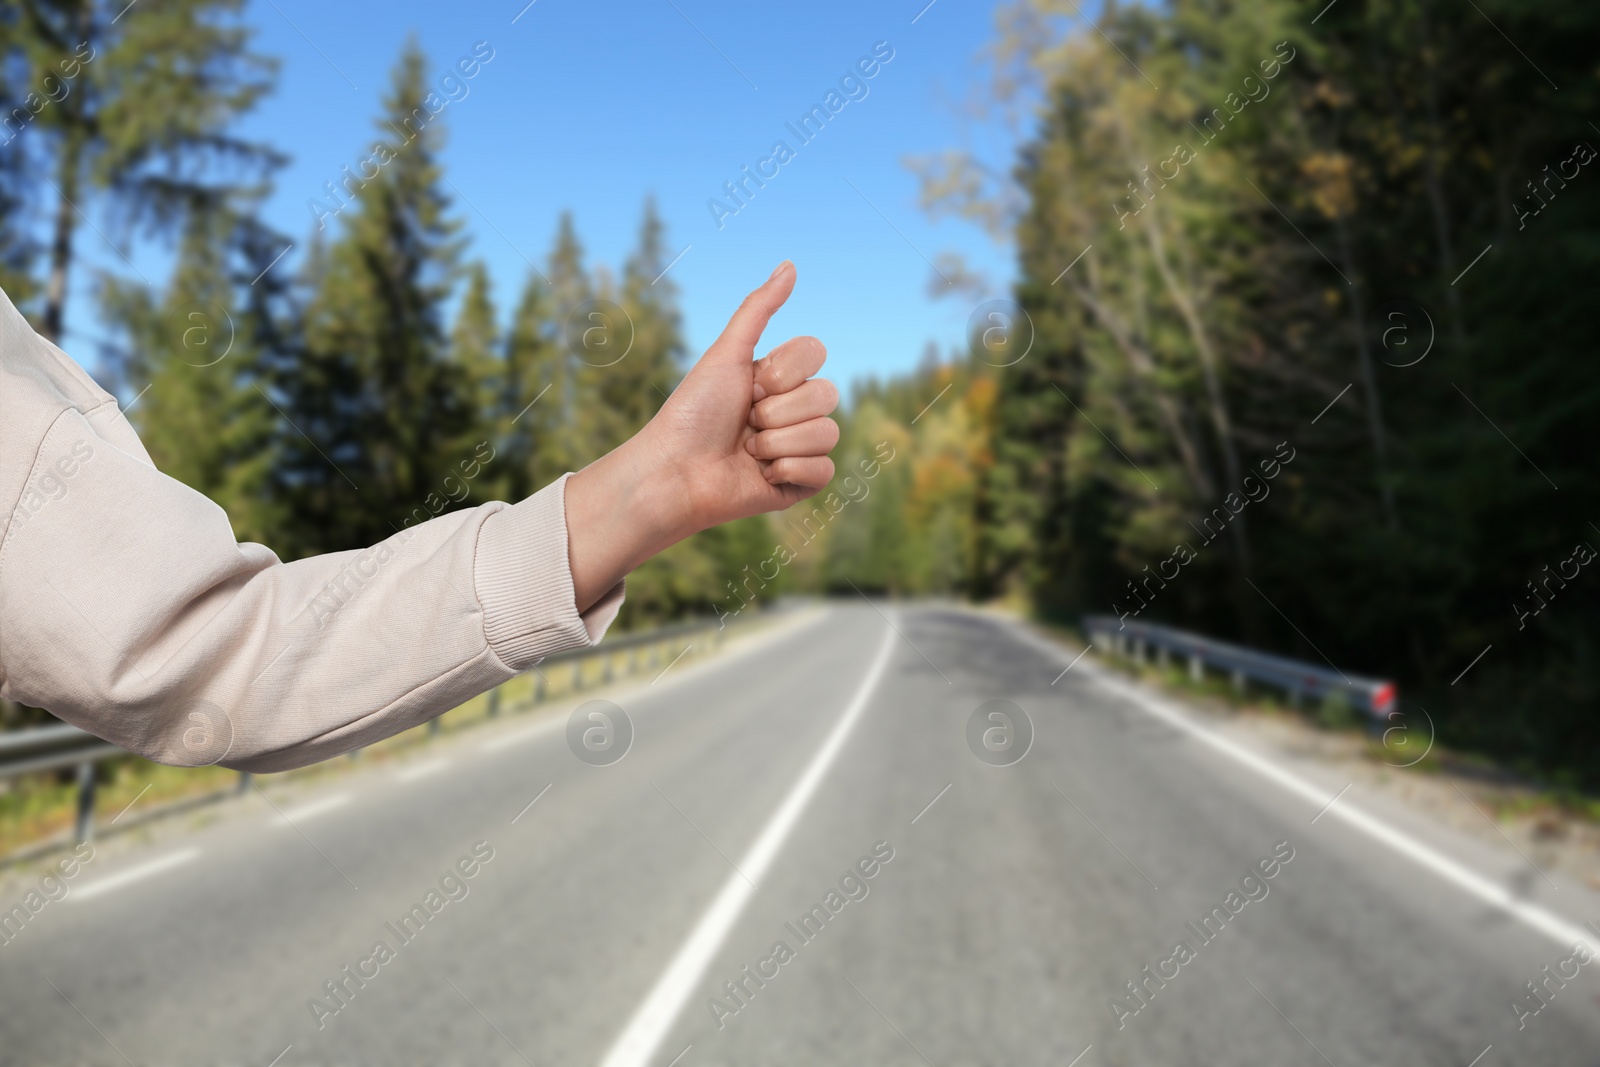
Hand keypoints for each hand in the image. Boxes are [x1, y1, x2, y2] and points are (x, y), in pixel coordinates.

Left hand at [564, 261, 839, 609]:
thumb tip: (790, 265)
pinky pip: (825, 470)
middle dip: (777, 411)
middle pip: (826, 394)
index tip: (748, 385)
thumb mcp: (726, 354)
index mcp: (779, 378)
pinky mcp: (801, 484)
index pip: (815, 354)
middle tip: (745, 423)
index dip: (781, 372)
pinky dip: (788, 470)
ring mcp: (800, 448)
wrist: (676, 471)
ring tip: (747, 452)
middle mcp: (793, 410)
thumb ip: (758, 309)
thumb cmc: (693, 412)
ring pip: (827, 434)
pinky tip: (760, 475)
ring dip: (778, 443)